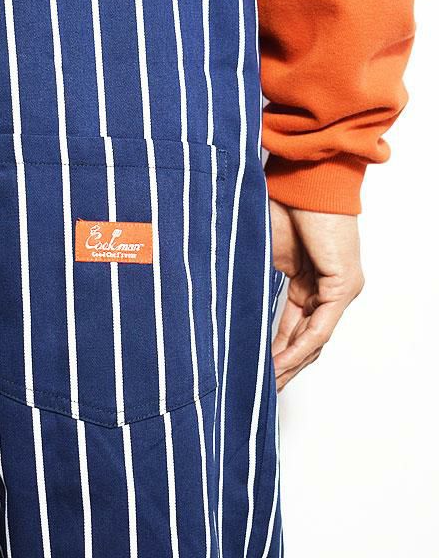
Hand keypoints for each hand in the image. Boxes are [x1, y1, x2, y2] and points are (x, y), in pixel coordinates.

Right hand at [270, 199, 364, 391]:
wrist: (304, 182)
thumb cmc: (282, 207)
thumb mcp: (264, 256)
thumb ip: (255, 282)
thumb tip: (227, 300)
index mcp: (308, 281)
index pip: (292, 325)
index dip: (275, 349)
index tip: (256, 367)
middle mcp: (326, 289)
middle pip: (306, 339)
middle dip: (284, 365)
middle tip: (264, 387)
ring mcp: (339, 290)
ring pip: (314, 340)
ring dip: (290, 364)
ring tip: (268, 385)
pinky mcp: (344, 286)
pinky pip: (319, 328)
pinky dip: (298, 349)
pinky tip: (279, 365)